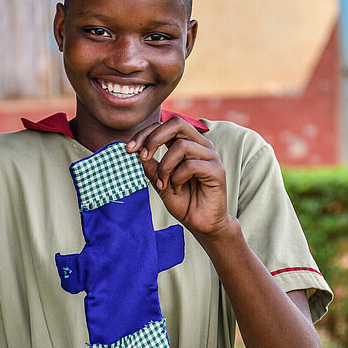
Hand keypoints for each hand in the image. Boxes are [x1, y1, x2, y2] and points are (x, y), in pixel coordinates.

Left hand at [127, 117, 231, 235]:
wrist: (202, 224)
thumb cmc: (184, 201)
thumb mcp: (160, 182)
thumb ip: (151, 166)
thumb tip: (135, 150)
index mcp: (189, 143)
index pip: (167, 126)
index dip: (146, 132)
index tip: (129, 148)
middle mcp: (202, 145)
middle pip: (177, 124)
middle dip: (154, 137)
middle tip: (143, 156)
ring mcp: (211, 156)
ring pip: (181, 146)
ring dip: (165, 167)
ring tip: (164, 184)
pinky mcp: (217, 170)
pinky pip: (191, 165)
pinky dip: (177, 178)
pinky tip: (177, 189)